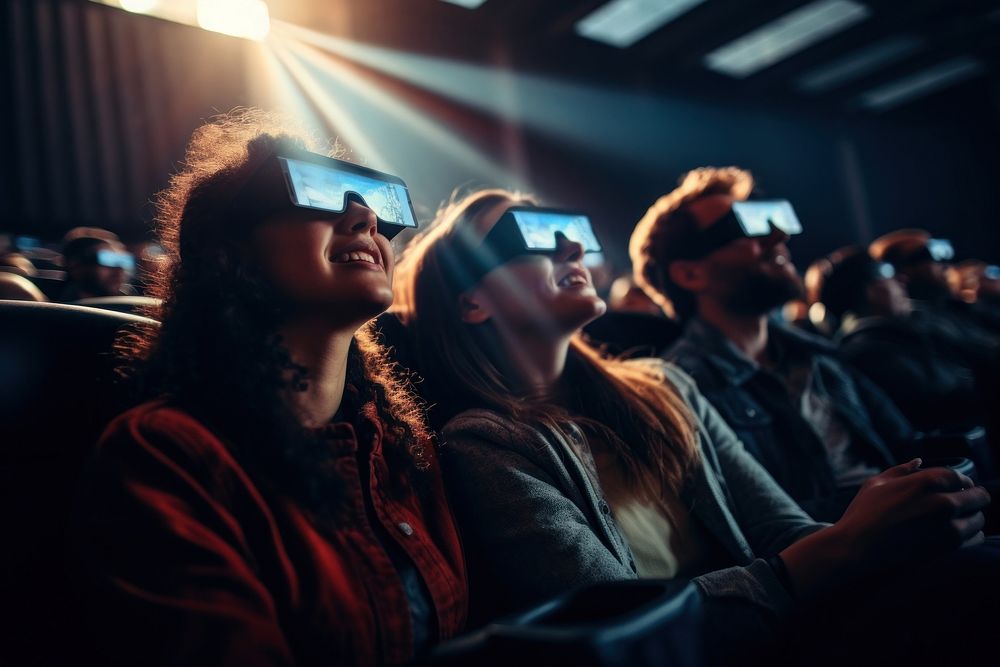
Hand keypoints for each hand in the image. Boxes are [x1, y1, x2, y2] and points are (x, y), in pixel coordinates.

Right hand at [780, 459, 989, 598]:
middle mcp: (943, 502)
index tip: (956, 488)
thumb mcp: (876, 483)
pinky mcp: (950, 548)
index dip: (959, 482)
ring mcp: (949, 527)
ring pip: (979, 519)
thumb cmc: (863, 514)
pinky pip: (975, 538)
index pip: (960, 477)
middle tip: (961, 504)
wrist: (857, 549)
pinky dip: (969, 535)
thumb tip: (918, 461)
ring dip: (971, 518)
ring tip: (956, 521)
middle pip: (979, 497)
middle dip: (972, 498)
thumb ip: (901, 470)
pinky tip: (953, 535)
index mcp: (926, 481)